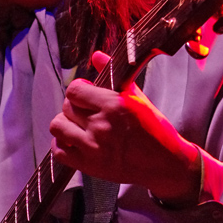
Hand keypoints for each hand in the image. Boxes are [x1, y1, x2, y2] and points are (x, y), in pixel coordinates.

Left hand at [49, 52, 201, 205]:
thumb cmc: (154, 130)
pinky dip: (62, 145)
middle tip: (85, 111)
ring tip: (77, 126)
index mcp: (114, 105)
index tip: (86, 94)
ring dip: (65, 124)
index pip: (74, 90)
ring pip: (57, 127)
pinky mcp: (89, 166)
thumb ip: (114, 75)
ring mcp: (93, 147)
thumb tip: (96, 56)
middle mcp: (101, 125)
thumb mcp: (138, 99)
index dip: (78, 90)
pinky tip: (74, 142)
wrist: (164, 164)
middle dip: (73, 106)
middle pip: (65, 107)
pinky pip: (58, 152)